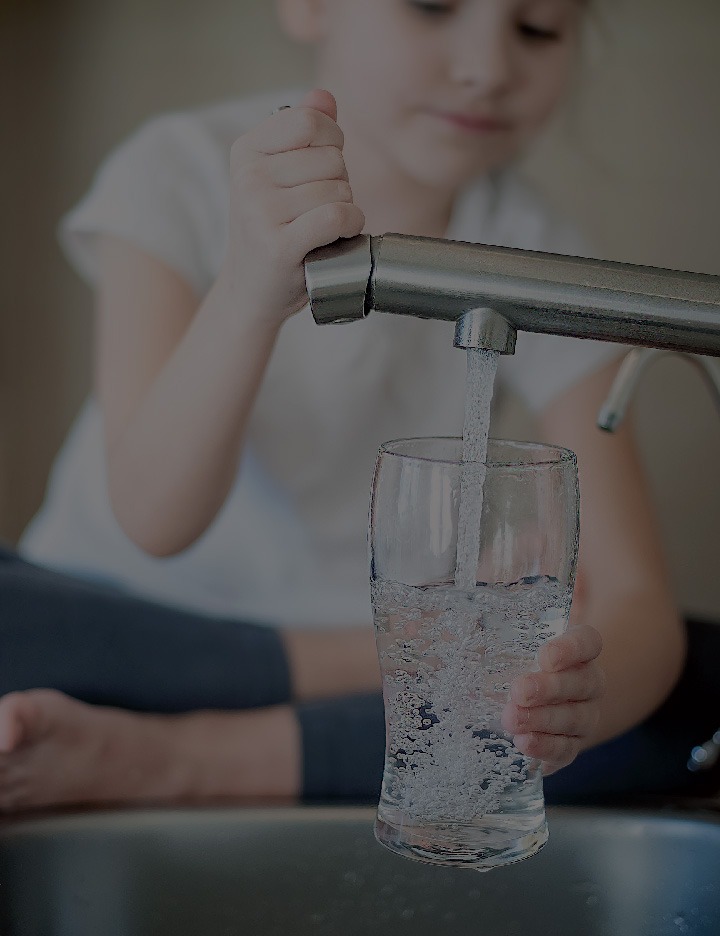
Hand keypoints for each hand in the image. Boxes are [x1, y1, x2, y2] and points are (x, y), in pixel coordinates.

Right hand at [224, 88, 364, 328]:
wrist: (251, 290)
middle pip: (331, 157)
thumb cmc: (273, 230)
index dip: (332, 143)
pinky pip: (337, 217)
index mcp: (246, 150)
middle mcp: (249, 177)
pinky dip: (351, 226)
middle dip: (339, 182)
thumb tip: (324, 96)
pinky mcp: (279, 245)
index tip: (321, 170)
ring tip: (321, 227)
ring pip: (338, 189)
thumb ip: (302, 133)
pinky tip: (339, 237)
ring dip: (345, 209)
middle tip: (317, 208)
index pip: (311, 121)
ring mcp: (261, 211)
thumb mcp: (280, 176)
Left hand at [500, 624, 605, 775]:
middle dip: (550, 687)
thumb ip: (489, 632)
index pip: (588, 642)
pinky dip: (545, 747)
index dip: (572, 648)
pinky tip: (523, 743)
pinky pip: (567, 750)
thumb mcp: (504, 643)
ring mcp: (584, 716)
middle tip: (519, 691)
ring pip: (576, 718)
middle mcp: (588, 682)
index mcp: (577, 649)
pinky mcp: (572, 745)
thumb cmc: (515, 663)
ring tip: (511, 720)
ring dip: (543, 719)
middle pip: (584, 682)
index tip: (545, 655)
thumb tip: (459, 624)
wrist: (537, 704)